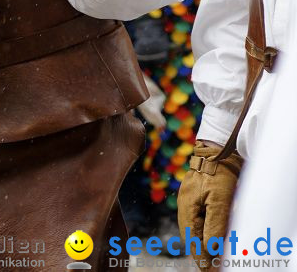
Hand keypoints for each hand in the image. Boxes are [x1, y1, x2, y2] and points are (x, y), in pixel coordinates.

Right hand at [177, 141, 242, 268]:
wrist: (220, 146)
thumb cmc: (219, 172)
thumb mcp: (219, 200)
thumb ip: (214, 226)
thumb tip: (210, 250)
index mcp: (186, 207)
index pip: (191, 241)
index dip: (200, 259)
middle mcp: (186, 205)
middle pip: (192, 236)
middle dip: (202, 254)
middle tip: (214, 267)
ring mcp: (192, 199)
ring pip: (196, 228)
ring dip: (205, 243)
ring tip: (215, 257)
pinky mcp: (200, 195)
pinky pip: (200, 218)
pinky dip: (207, 230)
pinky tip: (214, 236)